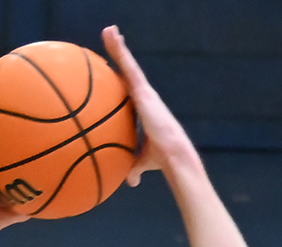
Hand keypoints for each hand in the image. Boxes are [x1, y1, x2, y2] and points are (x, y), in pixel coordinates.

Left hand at [102, 27, 195, 186]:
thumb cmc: (160, 160)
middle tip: (111, 38)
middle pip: (130, 71)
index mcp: (144, 109)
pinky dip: (120, 52)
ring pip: (128, 64)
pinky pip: (128, 67)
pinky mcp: (143, 91)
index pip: (130, 90)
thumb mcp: (142, 162)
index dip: (124, 79)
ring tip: (108, 30)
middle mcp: (145, 96)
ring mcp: (144, 91)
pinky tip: (111, 39)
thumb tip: (129, 182)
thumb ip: (133, 167)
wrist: (173, 155)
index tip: (115, 69)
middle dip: (120, 54)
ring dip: (118, 46)